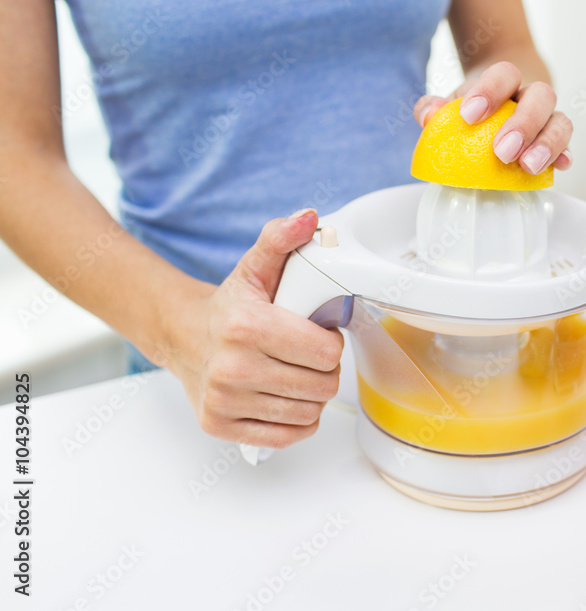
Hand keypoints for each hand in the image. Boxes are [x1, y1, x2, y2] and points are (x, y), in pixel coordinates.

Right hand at [163, 209, 343, 448]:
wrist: (183, 336)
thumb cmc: (230, 306)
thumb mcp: (256, 267)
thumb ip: (281, 239)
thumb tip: (309, 219)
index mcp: (247, 326)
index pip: (326, 352)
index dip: (330, 342)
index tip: (318, 333)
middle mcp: (232, 368)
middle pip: (322, 385)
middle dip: (325, 369)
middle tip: (309, 355)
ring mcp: (224, 401)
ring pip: (309, 412)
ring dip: (312, 395)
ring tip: (296, 374)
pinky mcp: (221, 426)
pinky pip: (288, 436)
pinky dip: (297, 421)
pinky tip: (287, 398)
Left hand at [413, 61, 572, 174]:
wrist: (505, 104)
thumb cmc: (476, 108)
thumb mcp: (454, 103)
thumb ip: (434, 107)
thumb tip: (427, 116)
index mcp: (506, 81)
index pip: (504, 73)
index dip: (489, 92)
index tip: (469, 115)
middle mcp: (532, 95)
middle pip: (541, 95)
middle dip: (523, 123)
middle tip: (502, 151)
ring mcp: (549, 118)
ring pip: (561, 121)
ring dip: (547, 143)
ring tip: (528, 166)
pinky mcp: (558, 142)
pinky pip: (568, 145)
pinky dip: (564, 154)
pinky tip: (560, 167)